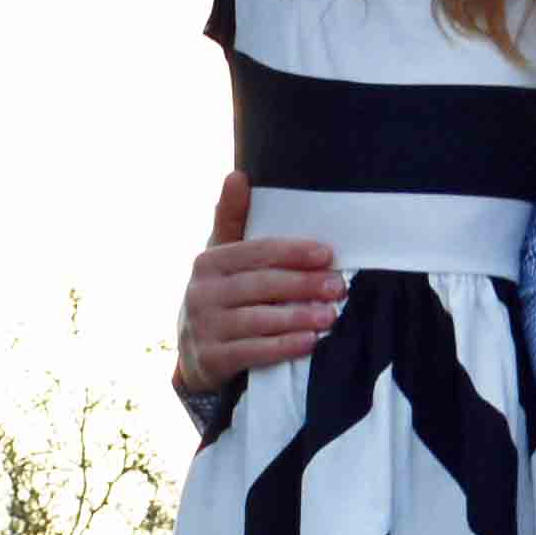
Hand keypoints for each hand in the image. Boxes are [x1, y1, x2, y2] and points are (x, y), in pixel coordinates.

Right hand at [177, 174, 353, 392]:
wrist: (197, 354)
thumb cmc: (222, 296)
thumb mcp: (223, 259)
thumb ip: (232, 220)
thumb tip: (237, 175)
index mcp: (209, 261)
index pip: (255, 252)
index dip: (291, 252)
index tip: (327, 254)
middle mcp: (201, 292)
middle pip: (259, 285)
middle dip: (302, 285)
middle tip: (338, 287)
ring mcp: (203, 327)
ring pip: (257, 320)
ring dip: (297, 317)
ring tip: (330, 316)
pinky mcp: (210, 359)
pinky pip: (251, 352)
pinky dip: (282, 347)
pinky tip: (309, 343)